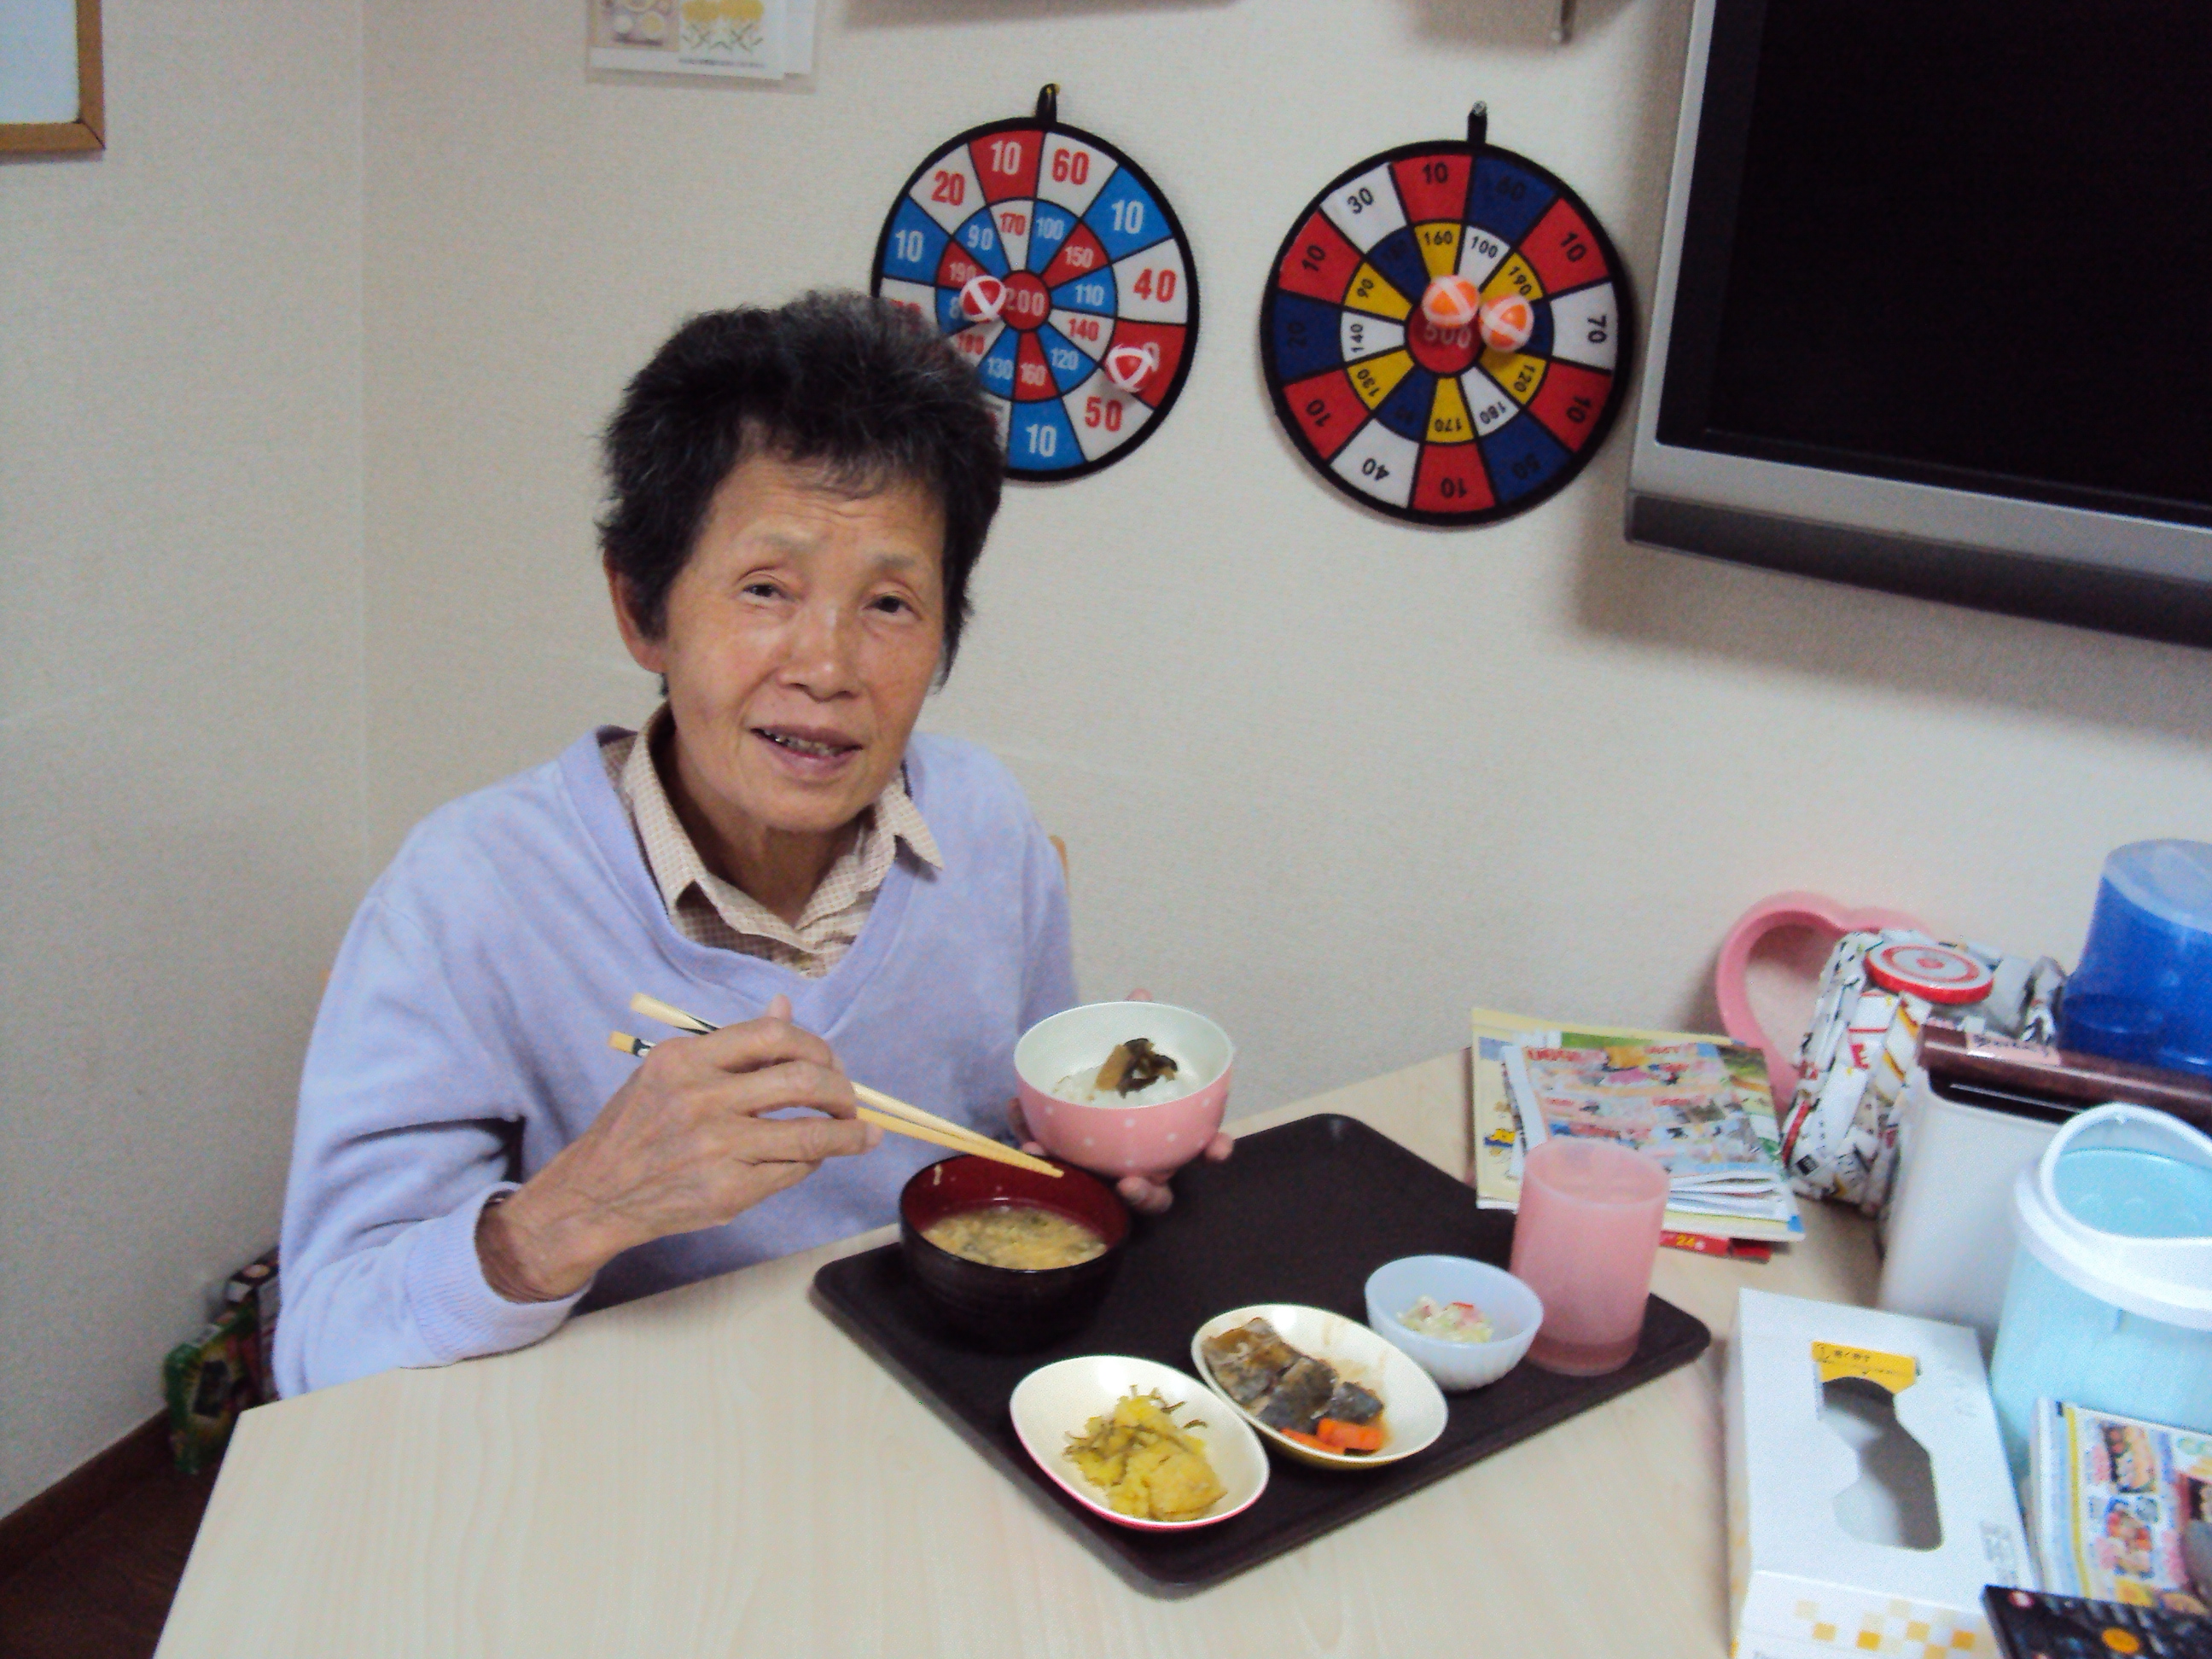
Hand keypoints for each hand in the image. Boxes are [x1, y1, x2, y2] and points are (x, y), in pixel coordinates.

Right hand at [479, 995, 879, 1299]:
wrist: (595, 1194)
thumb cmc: (638, 1127)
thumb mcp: (671, 1072)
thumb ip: (732, 1046)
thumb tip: (785, 1006)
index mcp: (687, 1061)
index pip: (774, 1036)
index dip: (815, 1047)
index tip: (827, 1062)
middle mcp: (702, 1101)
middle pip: (804, 1082)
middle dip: (842, 1089)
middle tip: (850, 1100)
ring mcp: (717, 1149)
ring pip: (812, 1134)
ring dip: (848, 1133)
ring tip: (861, 1132)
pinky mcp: (729, 1192)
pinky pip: (793, 1170)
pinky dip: (813, 1161)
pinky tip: (814, 1157)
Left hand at [1006, 987, 1233, 1215]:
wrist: (1068, 1104)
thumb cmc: (1110, 1085)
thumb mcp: (1121, 1057)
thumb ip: (1131, 1032)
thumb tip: (1141, 992)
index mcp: (1166, 1138)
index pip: (1201, 1150)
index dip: (1215, 1150)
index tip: (1218, 1149)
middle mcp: (1141, 1168)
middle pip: (1153, 1194)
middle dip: (1145, 1194)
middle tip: (1129, 1184)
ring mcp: (1103, 1181)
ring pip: (1096, 1200)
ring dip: (1071, 1188)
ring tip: (1064, 1166)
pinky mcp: (1061, 1179)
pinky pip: (1048, 1171)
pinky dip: (1033, 1145)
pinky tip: (1021, 1124)